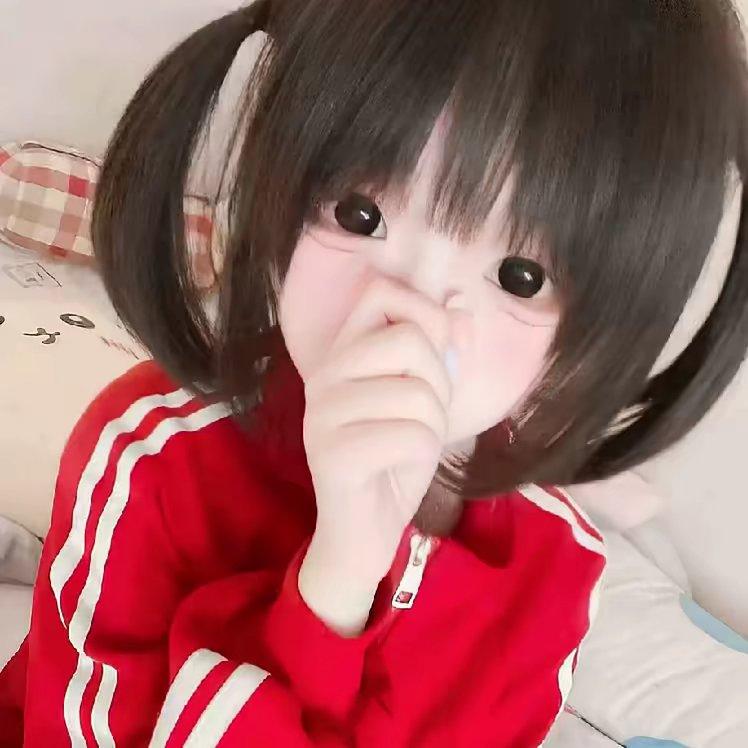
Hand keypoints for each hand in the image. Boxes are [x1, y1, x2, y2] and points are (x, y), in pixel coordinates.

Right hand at [298, 278, 451, 634]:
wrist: (363, 529)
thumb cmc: (395, 456)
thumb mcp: (426, 397)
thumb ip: (441, 351)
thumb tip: (461, 302)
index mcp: (344, 353)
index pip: (380, 290)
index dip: (423, 312)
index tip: (431, 353)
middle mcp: (325, 374)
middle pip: (409, 339)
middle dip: (439, 381)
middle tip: (424, 415)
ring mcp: (324, 414)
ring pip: (418, 393)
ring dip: (433, 425)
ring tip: (410, 443)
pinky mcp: (333, 453)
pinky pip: (413, 435)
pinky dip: (425, 454)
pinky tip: (399, 466)